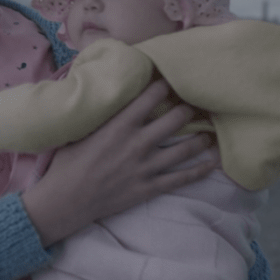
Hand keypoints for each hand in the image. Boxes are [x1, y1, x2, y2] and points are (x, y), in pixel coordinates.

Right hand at [19, 80, 215, 246]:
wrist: (67, 200)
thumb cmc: (68, 163)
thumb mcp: (80, 131)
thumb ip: (100, 116)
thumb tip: (107, 97)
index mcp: (119, 125)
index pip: (150, 97)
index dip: (164, 85)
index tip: (171, 79)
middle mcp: (137, 143)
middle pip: (175, 119)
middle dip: (189, 108)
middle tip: (197, 103)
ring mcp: (146, 167)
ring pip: (185, 148)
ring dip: (201, 138)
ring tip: (210, 132)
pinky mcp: (149, 187)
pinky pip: (182, 178)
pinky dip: (200, 170)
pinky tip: (212, 163)